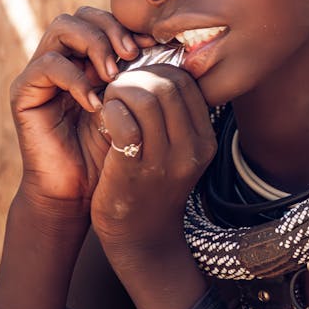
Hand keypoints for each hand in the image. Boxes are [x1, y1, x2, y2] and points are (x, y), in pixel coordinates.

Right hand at [9, 6, 155, 213]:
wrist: (82, 191)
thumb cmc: (115, 149)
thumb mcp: (137, 107)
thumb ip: (147, 76)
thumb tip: (177, 46)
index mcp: (93, 58)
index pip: (108, 21)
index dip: (131, 26)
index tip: (157, 43)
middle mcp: (67, 58)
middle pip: (83, 14)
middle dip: (112, 28)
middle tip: (133, 54)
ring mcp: (43, 72)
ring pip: (62, 27)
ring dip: (94, 44)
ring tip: (114, 75)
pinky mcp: (25, 91)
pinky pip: (47, 64)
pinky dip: (75, 78)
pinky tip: (94, 103)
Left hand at [91, 64, 216, 274]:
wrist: (140, 239)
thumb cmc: (152, 186)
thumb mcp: (177, 151)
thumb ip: (174, 117)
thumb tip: (156, 71)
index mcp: (205, 139)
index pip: (186, 82)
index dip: (156, 70)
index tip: (137, 79)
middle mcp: (192, 149)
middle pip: (168, 84)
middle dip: (137, 76)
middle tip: (118, 86)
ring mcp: (165, 162)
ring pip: (146, 98)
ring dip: (120, 91)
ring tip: (109, 101)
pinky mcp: (134, 172)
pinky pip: (123, 123)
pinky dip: (109, 111)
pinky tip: (103, 119)